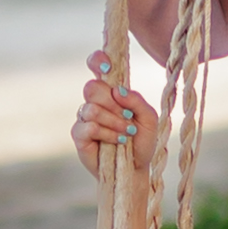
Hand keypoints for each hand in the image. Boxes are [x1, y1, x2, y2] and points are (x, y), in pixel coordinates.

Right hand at [70, 61, 162, 178]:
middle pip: (92, 87)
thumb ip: (137, 101)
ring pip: (91, 109)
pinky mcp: (79, 134)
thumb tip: (117, 90)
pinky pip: (88, 126)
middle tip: (127, 117)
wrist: (136, 168)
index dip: (97, 60)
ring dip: (113, 122)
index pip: (96, 65)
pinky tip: (117, 141)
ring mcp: (85, 117)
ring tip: (126, 133)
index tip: (107, 67)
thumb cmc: (141, 141)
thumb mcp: (148, 119)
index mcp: (111, 90)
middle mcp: (95, 101)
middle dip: (112, 104)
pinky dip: (106, 134)